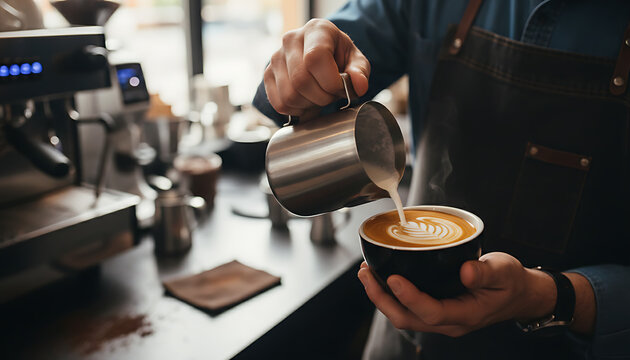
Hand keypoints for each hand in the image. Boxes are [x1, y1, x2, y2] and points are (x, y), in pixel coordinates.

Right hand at [264, 18, 370, 116]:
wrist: (320, 57)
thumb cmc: (338, 57)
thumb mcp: (356, 60)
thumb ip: (360, 72)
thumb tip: (359, 86)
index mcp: (316, 30)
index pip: (315, 58)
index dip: (330, 81)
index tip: (340, 88)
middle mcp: (291, 40)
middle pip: (301, 80)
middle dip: (322, 97)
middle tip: (332, 95)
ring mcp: (276, 58)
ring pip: (289, 95)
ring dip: (309, 105)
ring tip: (319, 97)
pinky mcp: (268, 75)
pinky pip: (279, 103)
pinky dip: (296, 110)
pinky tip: (307, 101)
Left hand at [357, 252, 556, 336]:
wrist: (520, 296)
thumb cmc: (512, 283)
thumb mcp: (504, 272)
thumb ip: (486, 272)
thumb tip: (465, 271)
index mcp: (466, 314)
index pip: (431, 311)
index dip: (409, 297)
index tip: (392, 277)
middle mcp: (449, 323)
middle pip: (407, 318)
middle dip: (381, 298)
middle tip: (366, 273)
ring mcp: (442, 320)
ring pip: (404, 317)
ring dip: (381, 297)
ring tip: (366, 273)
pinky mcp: (437, 312)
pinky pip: (408, 310)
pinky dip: (391, 296)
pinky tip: (382, 277)